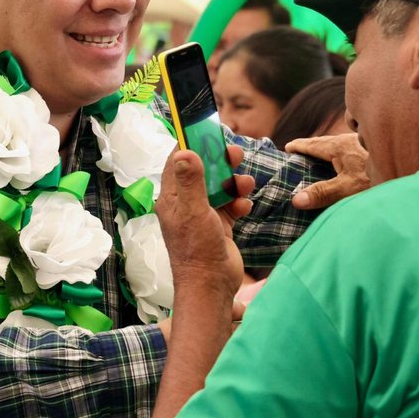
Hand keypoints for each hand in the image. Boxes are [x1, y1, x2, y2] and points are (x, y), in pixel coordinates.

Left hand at [155, 150, 247, 296]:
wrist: (211, 285)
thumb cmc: (197, 250)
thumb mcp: (193, 211)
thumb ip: (191, 181)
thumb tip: (185, 151)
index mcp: (172, 198)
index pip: (178, 162)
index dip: (192, 145)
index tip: (208, 132)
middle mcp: (185, 204)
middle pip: (202, 172)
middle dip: (219, 162)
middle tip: (235, 154)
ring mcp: (202, 215)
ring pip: (219, 188)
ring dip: (233, 183)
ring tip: (246, 184)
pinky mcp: (218, 226)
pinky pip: (230, 205)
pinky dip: (239, 202)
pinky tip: (245, 206)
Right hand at [286, 133, 370, 209]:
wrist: (411, 171)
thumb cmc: (377, 179)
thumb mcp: (348, 188)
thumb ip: (322, 193)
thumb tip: (296, 199)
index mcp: (339, 146)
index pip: (313, 144)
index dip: (299, 146)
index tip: (288, 147)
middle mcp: (350, 140)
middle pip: (325, 142)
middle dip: (311, 147)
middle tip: (299, 152)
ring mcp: (363, 143)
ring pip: (339, 145)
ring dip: (327, 150)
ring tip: (320, 157)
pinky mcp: (373, 150)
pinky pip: (350, 149)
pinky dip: (340, 154)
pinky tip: (346, 162)